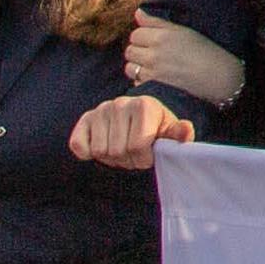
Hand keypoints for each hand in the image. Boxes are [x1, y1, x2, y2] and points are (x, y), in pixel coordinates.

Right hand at [70, 95, 191, 170]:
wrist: (140, 119)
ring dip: (112, 158)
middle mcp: (120, 103)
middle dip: (128, 160)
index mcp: (144, 106)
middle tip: (135, 154)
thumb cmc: (157, 129)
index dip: (143, 159)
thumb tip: (185, 129)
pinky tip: (102, 147)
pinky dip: (87, 153)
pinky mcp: (85, 119)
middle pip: (118, 151)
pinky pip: (78, 145)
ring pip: (100, 151)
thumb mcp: (171, 132)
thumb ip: (179, 134)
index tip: (149, 156)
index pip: (137, 147)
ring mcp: (101, 109)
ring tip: (122, 150)